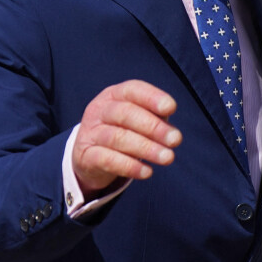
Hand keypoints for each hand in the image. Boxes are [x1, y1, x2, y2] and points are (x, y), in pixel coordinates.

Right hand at [73, 80, 181, 198]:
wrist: (90, 156)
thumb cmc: (122, 131)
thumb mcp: (137, 120)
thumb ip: (155, 119)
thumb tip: (172, 131)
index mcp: (114, 95)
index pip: (132, 90)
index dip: (151, 98)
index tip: (171, 108)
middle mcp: (100, 110)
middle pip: (125, 113)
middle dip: (153, 126)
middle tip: (175, 139)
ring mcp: (90, 133)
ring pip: (117, 138)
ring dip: (146, 148)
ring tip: (167, 157)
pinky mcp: (86, 156)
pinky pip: (107, 160)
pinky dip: (129, 166)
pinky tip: (147, 172)